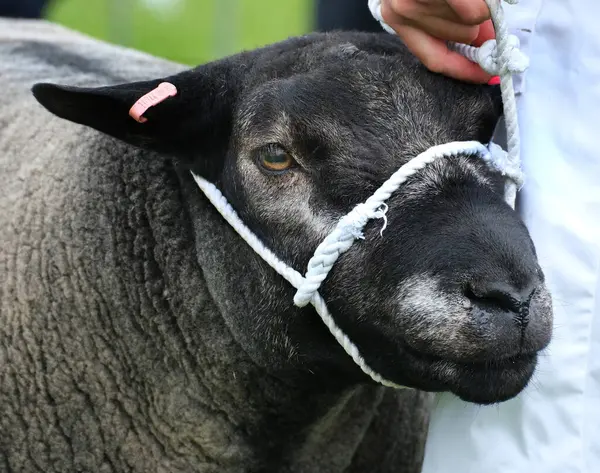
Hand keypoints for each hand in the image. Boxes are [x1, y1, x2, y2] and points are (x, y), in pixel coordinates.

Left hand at [381, 0, 495, 82]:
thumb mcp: (433, 3)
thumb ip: (452, 25)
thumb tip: (484, 46)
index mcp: (399, 19)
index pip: (434, 59)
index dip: (465, 71)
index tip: (489, 75)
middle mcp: (401, 10)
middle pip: (461, 35)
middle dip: (479, 21)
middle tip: (481, 3)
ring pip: (472, 19)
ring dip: (481, 3)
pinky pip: (474, 10)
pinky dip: (484, 1)